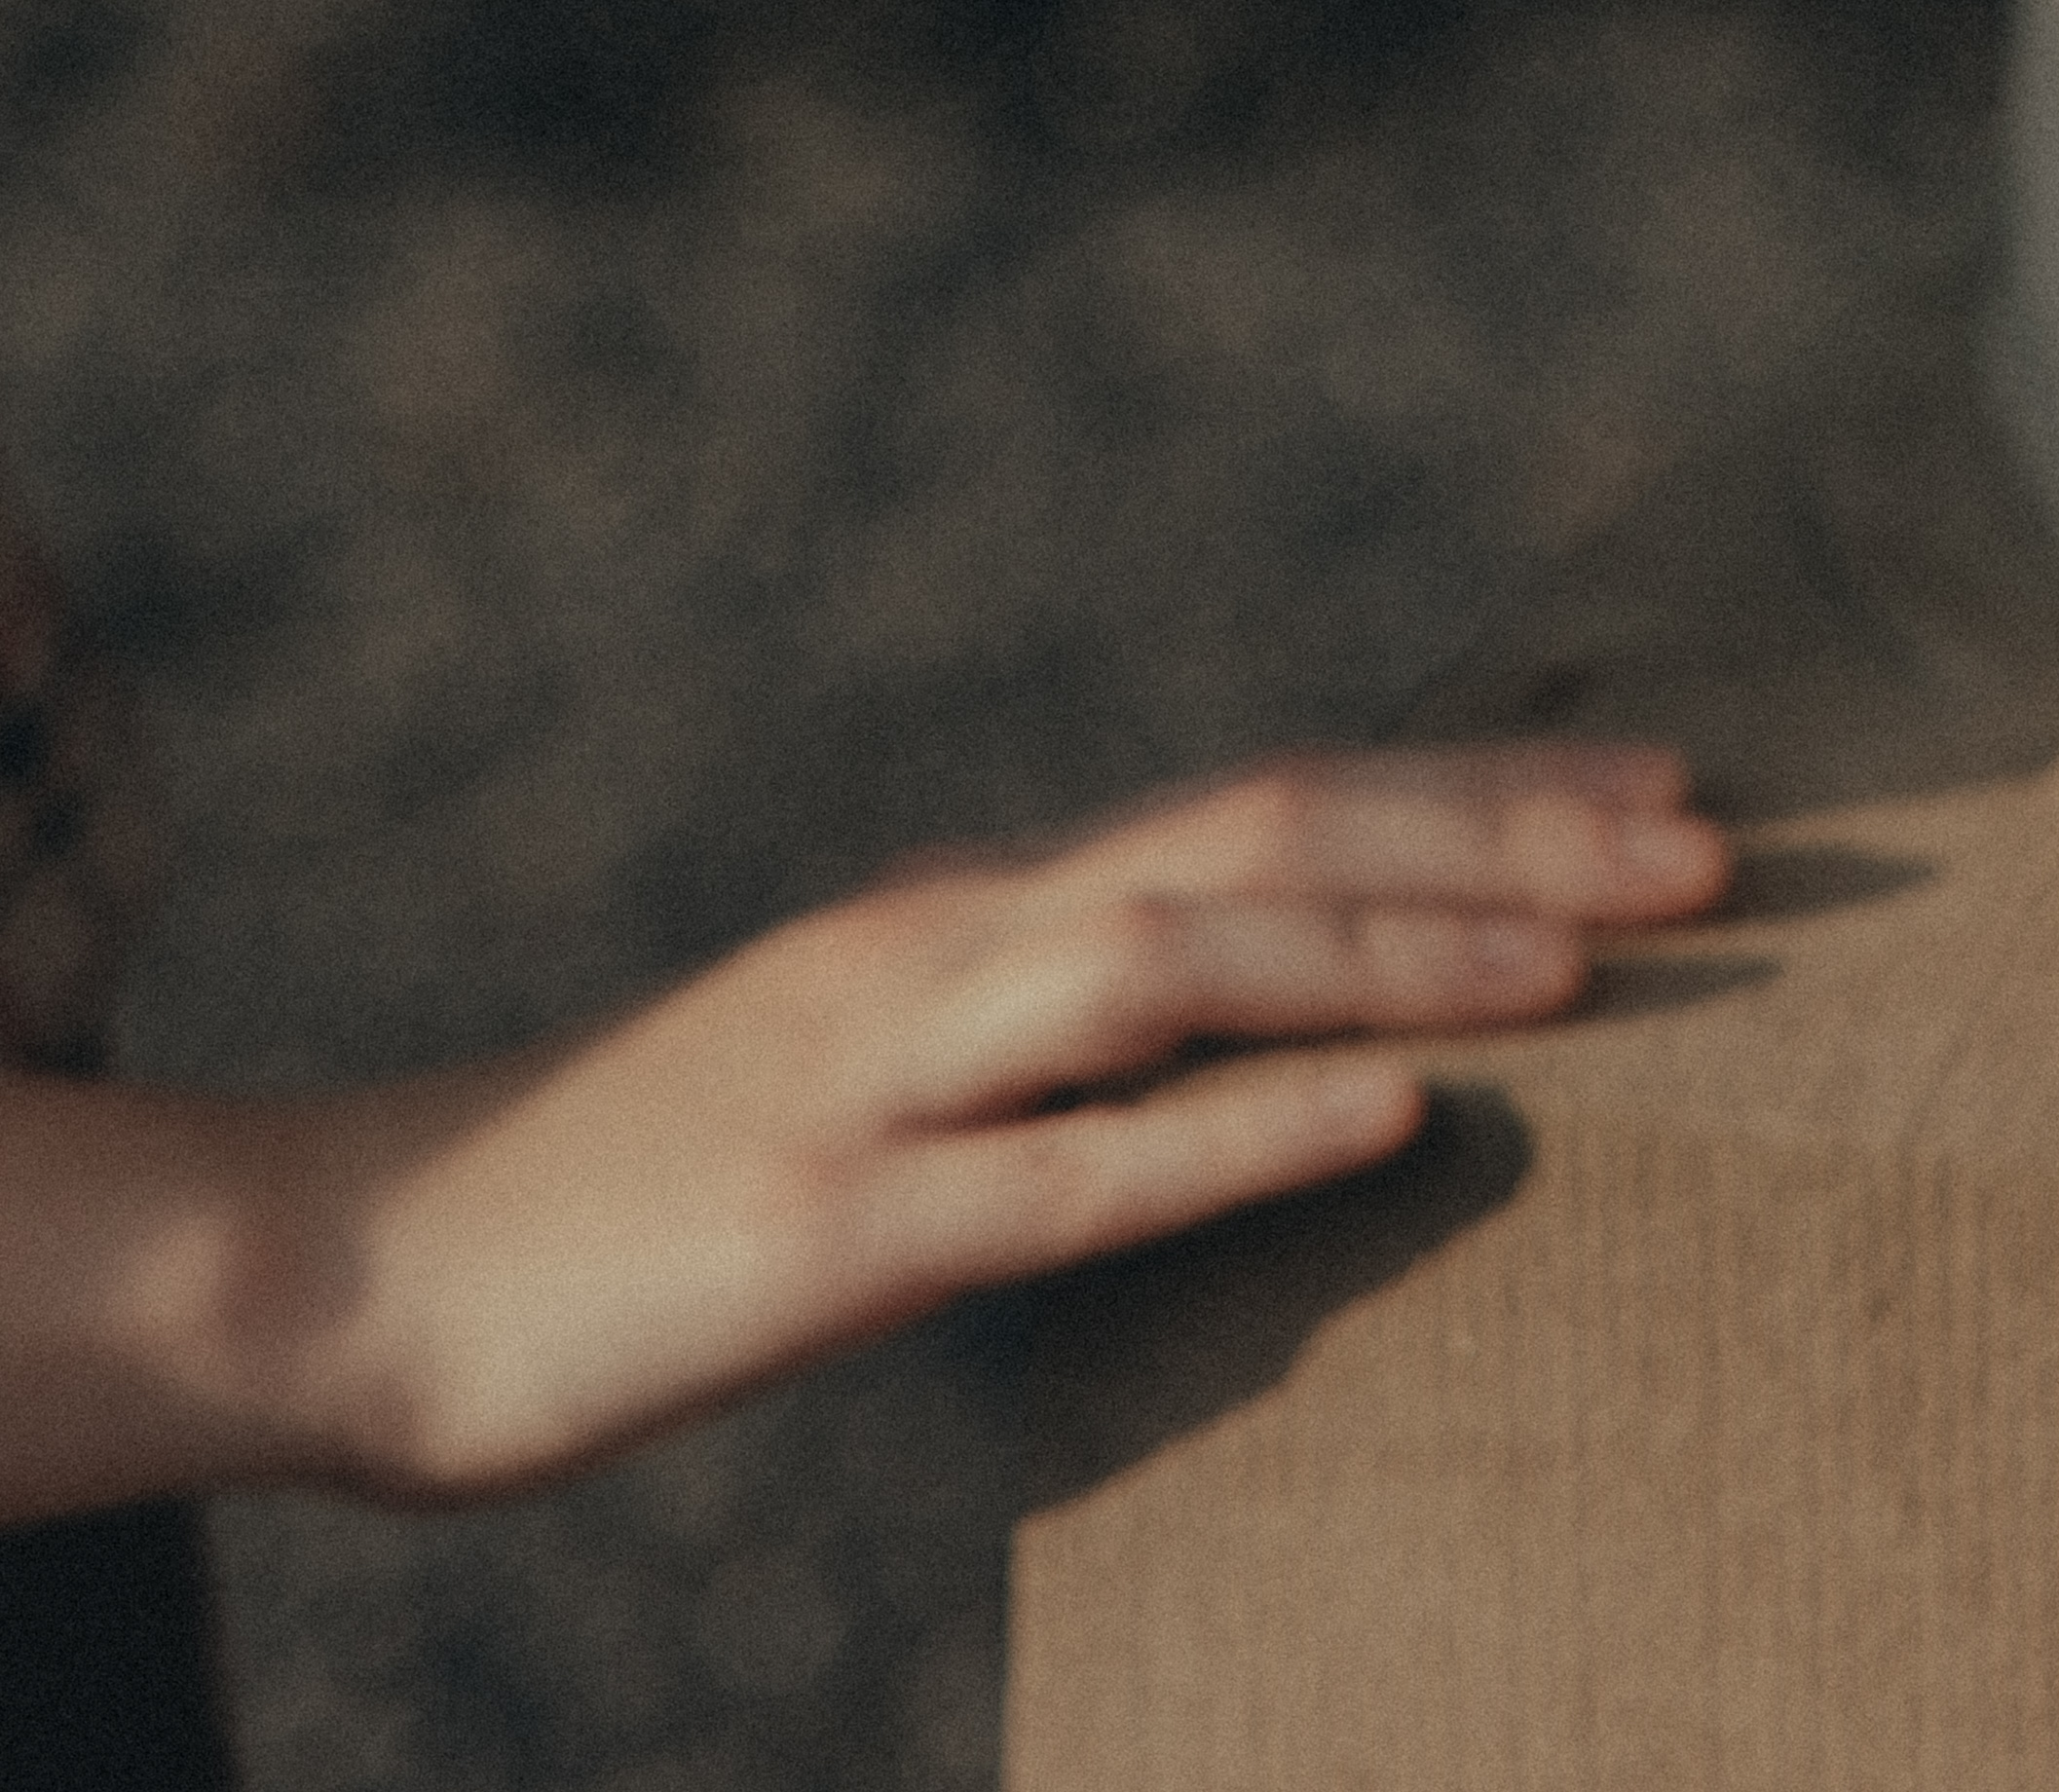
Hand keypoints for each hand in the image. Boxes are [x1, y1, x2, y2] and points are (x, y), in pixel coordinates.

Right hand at [284, 740, 1720, 1499]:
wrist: (346, 1268)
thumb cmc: (615, 1202)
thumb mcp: (863, 1090)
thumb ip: (1023, 1055)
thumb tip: (1206, 1042)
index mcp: (957, 923)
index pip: (1255, 811)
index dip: (1463, 795)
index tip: (1650, 791)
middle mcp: (939, 954)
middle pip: (1258, 839)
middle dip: (1495, 833)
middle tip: (1712, 839)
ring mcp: (880, 1079)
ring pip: (1178, 960)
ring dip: (1397, 942)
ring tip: (1595, 955)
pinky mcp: (828, 1235)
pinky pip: (1069, 1174)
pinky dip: (1241, 1129)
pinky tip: (1390, 1109)